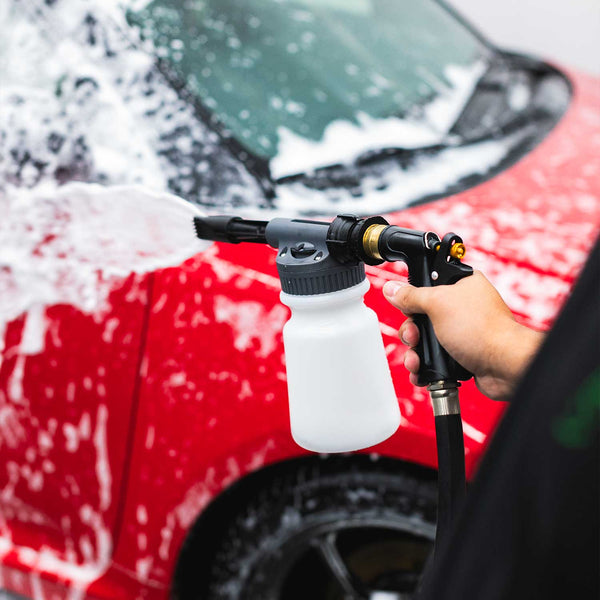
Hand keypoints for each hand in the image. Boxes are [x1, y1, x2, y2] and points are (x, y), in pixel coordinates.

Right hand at [383, 271, 543, 400]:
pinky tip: (421, 371)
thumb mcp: (438, 304)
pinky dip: (425, 366)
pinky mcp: (462, 354)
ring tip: (416, 360)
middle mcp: (463, 307)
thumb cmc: (482, 330)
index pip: (427, 285)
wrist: (504, 366)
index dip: (414, 298)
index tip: (409, 308)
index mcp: (462, 285)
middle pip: (421, 316)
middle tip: (414, 337)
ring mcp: (462, 332)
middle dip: (412, 331)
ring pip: (426, 339)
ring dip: (415, 351)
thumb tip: (392, 288)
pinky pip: (435, 358)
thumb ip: (411, 295)